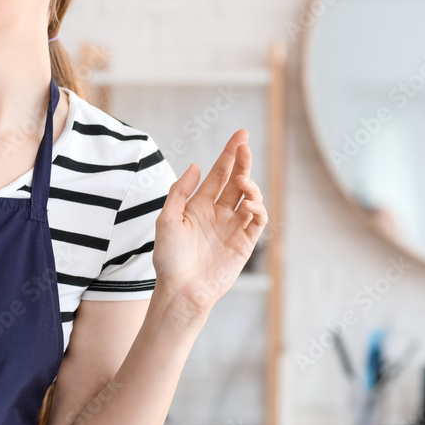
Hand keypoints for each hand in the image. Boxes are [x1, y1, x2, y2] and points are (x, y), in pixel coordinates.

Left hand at [153, 129, 267, 320]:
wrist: (180, 290)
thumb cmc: (169, 258)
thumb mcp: (166, 219)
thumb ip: (179, 192)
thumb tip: (195, 166)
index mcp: (199, 205)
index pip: (218, 174)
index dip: (230, 154)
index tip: (241, 135)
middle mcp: (218, 213)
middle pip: (236, 180)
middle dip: (242, 161)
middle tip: (245, 143)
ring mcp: (232, 227)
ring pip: (249, 198)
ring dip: (249, 185)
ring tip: (242, 181)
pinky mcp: (244, 244)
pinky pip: (257, 221)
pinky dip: (258, 209)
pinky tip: (249, 203)